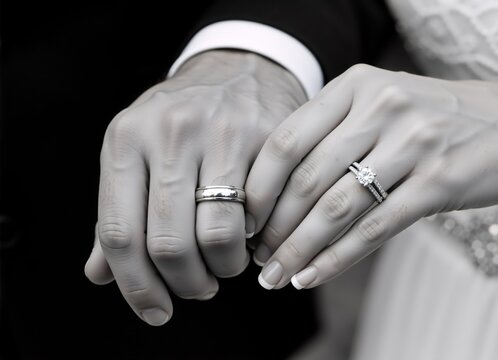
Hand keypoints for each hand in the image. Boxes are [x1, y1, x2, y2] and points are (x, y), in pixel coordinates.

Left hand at [84, 50, 306, 324]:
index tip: (156, 310)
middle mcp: (169, 132)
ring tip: (225, 266)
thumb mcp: (138, 152)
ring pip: (217, 233)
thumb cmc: (183, 120)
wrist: (240, 68)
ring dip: (222, 268)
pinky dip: (254, 239)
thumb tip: (100, 275)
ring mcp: (220, 131)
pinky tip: (251, 236)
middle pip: (169, 242)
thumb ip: (118, 213)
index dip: (136, 285)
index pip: (119, 233)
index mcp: (125, 139)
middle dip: (186, 283)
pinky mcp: (266, 136)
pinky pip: (259, 213)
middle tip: (198, 289)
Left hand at [245, 64, 497, 289]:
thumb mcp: (385, 106)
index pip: (287, 139)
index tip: (243, 219)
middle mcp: (382, 106)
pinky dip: (338, 257)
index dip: (258, 185)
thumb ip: (335, 134)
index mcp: (357, 85)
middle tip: (256, 258)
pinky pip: (376, 226)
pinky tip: (312, 277)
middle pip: (307, 177)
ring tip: (276, 276)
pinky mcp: (440, 179)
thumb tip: (276, 194)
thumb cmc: (438, 122)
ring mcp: (414, 141)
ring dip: (299, 248)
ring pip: (337, 206)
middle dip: (274, 226)